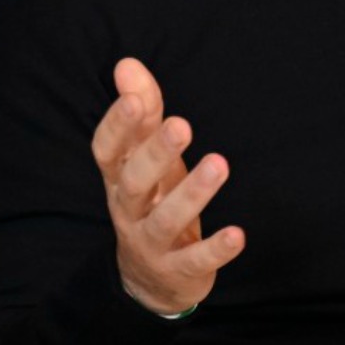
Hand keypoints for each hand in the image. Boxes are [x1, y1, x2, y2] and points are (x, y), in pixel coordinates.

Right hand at [90, 57, 245, 314]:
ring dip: (192, 194)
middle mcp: (128, 211)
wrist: (149, 280)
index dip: (116, 127)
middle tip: (181, 125)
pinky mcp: (178, 271)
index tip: (132, 99)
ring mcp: (151, 243)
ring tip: (219, 165)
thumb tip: (126, 64)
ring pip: (165, 220)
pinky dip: (215, 248)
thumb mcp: (146, 158)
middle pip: (133, 183)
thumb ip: (142, 113)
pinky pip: (195, 260)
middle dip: (155, 154)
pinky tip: (237, 234)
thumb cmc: (152, 200)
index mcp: (118, 179)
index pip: (106, 151)